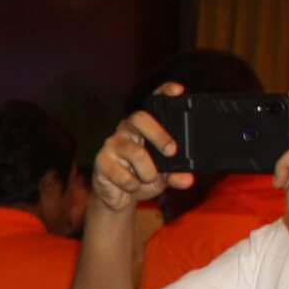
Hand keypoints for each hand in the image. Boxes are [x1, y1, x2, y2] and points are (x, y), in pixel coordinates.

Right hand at [91, 83, 195, 215]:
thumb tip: (187, 179)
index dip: (165, 93)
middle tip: (171, 151)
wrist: (117, 198)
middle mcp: (128, 130)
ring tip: (148, 179)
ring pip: (135, 151)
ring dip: (147, 171)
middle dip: (159, 135)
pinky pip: (122, 173)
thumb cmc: (141, 178)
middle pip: (140, 118)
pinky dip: (132, 184)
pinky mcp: (102, 160)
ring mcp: (113, 144)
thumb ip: (176, 174)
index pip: (154, 102)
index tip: (179, 91)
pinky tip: (131, 185)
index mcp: (146, 127)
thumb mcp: (164, 177)